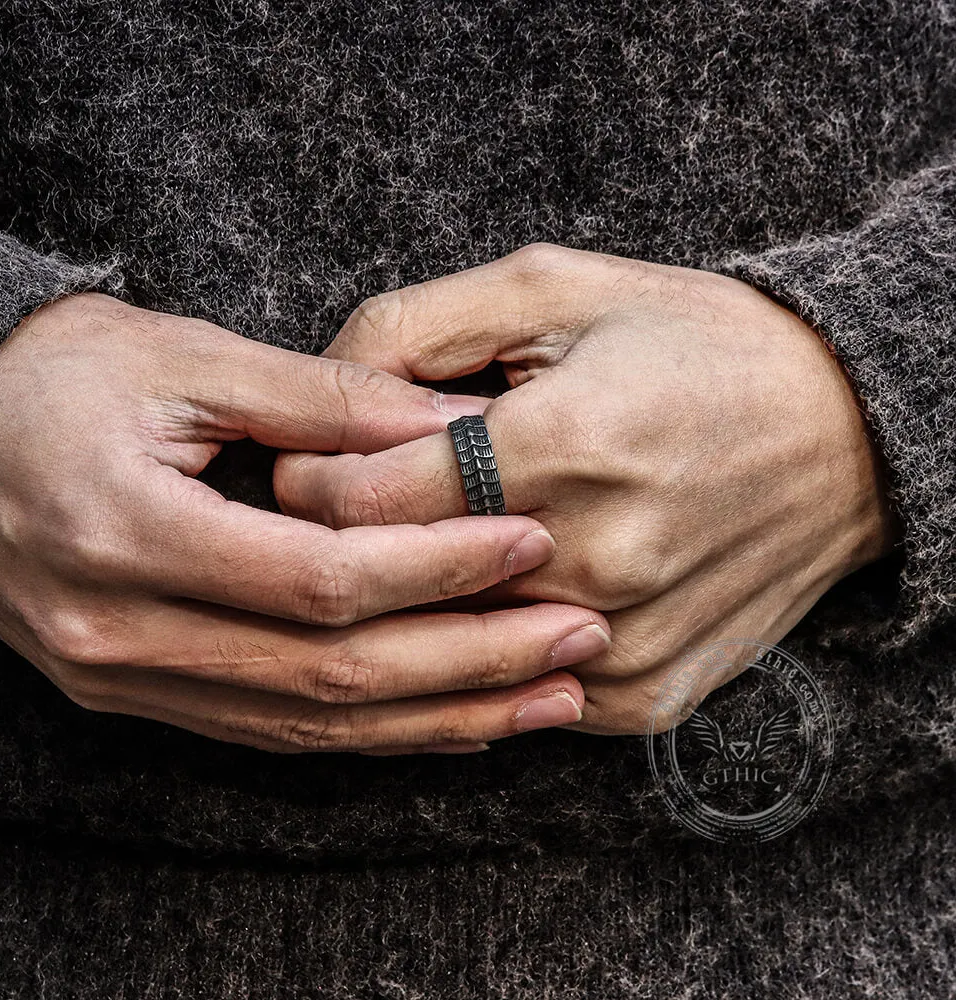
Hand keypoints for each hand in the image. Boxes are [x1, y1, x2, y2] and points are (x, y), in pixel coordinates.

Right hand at [0, 291, 610, 753]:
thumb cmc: (57, 379)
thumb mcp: (182, 357)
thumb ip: (322, 395)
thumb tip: (455, 424)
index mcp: (127, 536)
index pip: (321, 582)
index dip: (439, 566)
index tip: (533, 541)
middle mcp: (124, 634)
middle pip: (332, 675)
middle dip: (470, 662)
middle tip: (579, 639)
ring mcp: (129, 681)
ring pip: (313, 726)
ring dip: (442, 715)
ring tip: (549, 697)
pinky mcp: (143, 694)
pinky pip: (276, 733)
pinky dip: (374, 731)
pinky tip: (456, 720)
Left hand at [274, 244, 898, 733]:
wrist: (844, 435)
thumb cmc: (692, 346)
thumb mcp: (552, 287)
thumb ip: (412, 329)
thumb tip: (317, 393)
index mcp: (562, 446)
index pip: (356, 504)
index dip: (308, 481)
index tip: (309, 463)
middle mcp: (592, 561)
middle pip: (390, 588)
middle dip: (346, 544)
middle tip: (358, 500)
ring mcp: (621, 640)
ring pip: (444, 649)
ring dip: (415, 601)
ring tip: (436, 538)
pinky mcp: (645, 691)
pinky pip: (516, 692)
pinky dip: (489, 645)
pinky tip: (507, 589)